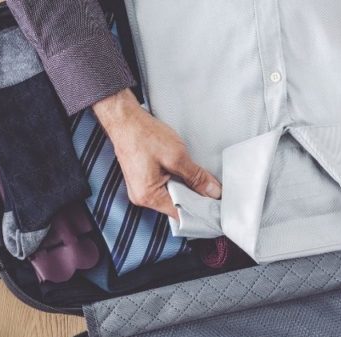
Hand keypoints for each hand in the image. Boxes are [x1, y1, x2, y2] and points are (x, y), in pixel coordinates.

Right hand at [93, 90, 221, 218]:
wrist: (124, 119)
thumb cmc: (144, 135)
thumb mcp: (177, 156)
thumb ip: (196, 177)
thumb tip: (213, 192)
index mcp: (149, 196)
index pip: (181, 214)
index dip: (200, 210)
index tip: (216, 204)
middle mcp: (142, 198)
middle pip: (176, 207)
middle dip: (194, 198)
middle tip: (212, 188)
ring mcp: (140, 190)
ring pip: (171, 196)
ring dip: (185, 187)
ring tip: (197, 176)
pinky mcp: (142, 180)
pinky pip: (164, 187)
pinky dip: (176, 181)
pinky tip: (183, 171)